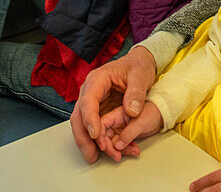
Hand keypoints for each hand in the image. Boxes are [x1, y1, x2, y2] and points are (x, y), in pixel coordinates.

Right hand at [70, 45, 157, 162]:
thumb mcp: (141, 76)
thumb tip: (131, 112)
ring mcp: (91, 102)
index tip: (96, 134)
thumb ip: (136, 92)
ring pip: (81, 124)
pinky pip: (91, 126)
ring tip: (93, 157)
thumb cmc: (138, 67)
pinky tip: (99, 151)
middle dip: (83, 136)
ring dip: (86, 142)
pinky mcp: (97, 110)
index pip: (88, 101)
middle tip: (91, 153)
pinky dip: (94, 140)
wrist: (138, 64)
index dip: (90, 119)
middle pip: (79, 116)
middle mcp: (89, 92)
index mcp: (97, 80)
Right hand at [97, 100, 163, 159]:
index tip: (103, 146)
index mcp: (116, 114)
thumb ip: (129, 132)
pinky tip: (135, 151)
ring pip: (111, 144)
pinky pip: (119, 147)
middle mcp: (114, 122)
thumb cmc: (151, 113)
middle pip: (103, 137)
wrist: (158, 117)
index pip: (102, 124)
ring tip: (133, 152)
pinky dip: (126, 151)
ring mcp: (117, 130)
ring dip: (120, 151)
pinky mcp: (122, 137)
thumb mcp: (141, 122)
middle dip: (109, 148)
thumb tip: (118, 146)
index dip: (99, 136)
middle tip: (117, 156)